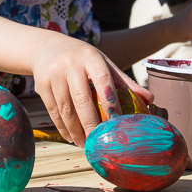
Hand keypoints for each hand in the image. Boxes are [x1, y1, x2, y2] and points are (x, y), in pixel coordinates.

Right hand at [30, 33, 150, 145]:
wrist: (47, 47)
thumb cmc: (83, 59)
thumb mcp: (103, 63)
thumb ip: (124, 81)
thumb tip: (150, 99)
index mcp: (91, 57)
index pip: (103, 79)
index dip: (110, 101)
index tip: (117, 122)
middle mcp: (71, 65)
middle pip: (82, 98)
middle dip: (91, 123)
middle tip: (99, 142)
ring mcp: (54, 75)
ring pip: (65, 108)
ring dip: (76, 130)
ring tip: (85, 144)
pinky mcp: (41, 85)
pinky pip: (53, 111)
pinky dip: (62, 127)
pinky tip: (71, 138)